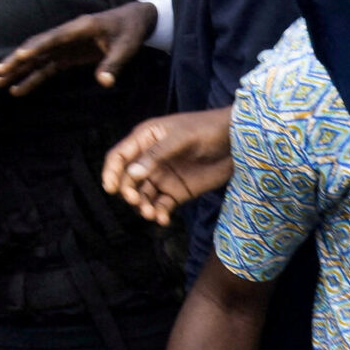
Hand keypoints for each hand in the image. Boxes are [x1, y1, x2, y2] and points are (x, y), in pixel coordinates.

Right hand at [0, 0, 157, 94]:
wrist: (133, 21)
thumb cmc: (129, 31)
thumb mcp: (127, 47)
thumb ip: (114, 63)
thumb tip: (105, 82)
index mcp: (80, 28)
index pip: (54, 38)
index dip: (37, 46)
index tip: (19, 55)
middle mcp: (66, 35)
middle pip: (37, 47)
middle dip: (16, 60)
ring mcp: (64, 46)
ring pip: (36, 58)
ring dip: (18, 70)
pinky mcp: (67, 55)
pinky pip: (46, 67)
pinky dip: (32, 77)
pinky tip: (18, 88)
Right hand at [101, 109, 232, 224]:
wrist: (238, 142)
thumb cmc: (208, 130)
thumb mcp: (183, 138)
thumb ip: (157, 155)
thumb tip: (132, 174)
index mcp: (146, 139)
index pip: (119, 156)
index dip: (111, 172)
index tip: (111, 189)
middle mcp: (150, 160)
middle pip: (128, 180)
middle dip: (128, 192)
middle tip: (136, 201)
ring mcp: (163, 177)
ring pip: (143, 196)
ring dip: (143, 206)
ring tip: (152, 214)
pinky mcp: (177, 192)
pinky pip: (161, 205)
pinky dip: (159, 214)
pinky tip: (163, 219)